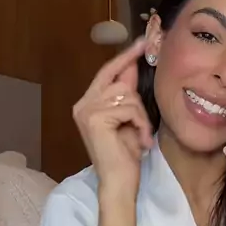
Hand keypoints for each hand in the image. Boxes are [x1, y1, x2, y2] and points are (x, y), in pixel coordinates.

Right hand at [73, 38, 152, 195]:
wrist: (119, 183)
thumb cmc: (125, 155)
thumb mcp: (129, 118)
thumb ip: (127, 94)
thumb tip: (132, 65)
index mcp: (88, 103)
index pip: (108, 72)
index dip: (125, 57)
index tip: (142, 42)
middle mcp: (83, 104)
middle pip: (120, 82)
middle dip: (137, 103)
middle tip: (142, 126)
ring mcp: (86, 110)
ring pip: (128, 96)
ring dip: (141, 117)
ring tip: (140, 137)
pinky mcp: (95, 118)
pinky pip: (130, 108)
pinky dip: (141, 125)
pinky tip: (139, 142)